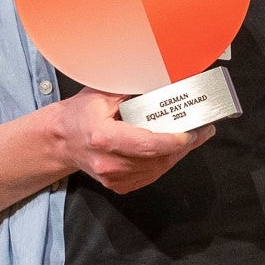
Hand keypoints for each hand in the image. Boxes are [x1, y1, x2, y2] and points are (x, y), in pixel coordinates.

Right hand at [54, 87, 213, 193]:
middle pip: (157, 158)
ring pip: (157, 169)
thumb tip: (164, 79)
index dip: (174, 140)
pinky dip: (164, 162)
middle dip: (184, 145)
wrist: (62, 140)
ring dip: (177, 154)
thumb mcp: (103, 92)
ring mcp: (113, 178)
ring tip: (191, 137)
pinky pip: (150, 176)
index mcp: (103, 137)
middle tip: (202, 130)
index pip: (147, 144)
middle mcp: (108, 162)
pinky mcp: (117, 185)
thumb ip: (132, 88)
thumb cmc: (81, 114)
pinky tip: (171, 149)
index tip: (192, 132)